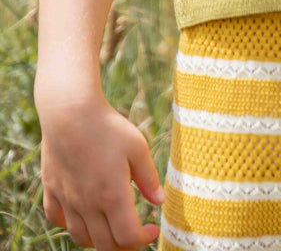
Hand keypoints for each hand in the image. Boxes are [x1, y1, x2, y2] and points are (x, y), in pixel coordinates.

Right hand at [39, 93, 164, 249]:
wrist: (69, 111)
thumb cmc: (107, 126)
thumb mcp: (137, 147)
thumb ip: (149, 178)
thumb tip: (159, 201)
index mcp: (112, 196)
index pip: (127, 238)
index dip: (143, 240)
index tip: (153, 228)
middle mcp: (87, 204)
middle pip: (105, 245)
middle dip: (124, 245)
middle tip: (135, 232)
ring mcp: (66, 199)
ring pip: (80, 237)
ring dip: (98, 240)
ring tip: (111, 226)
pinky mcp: (51, 188)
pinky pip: (57, 219)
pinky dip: (70, 225)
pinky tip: (82, 214)